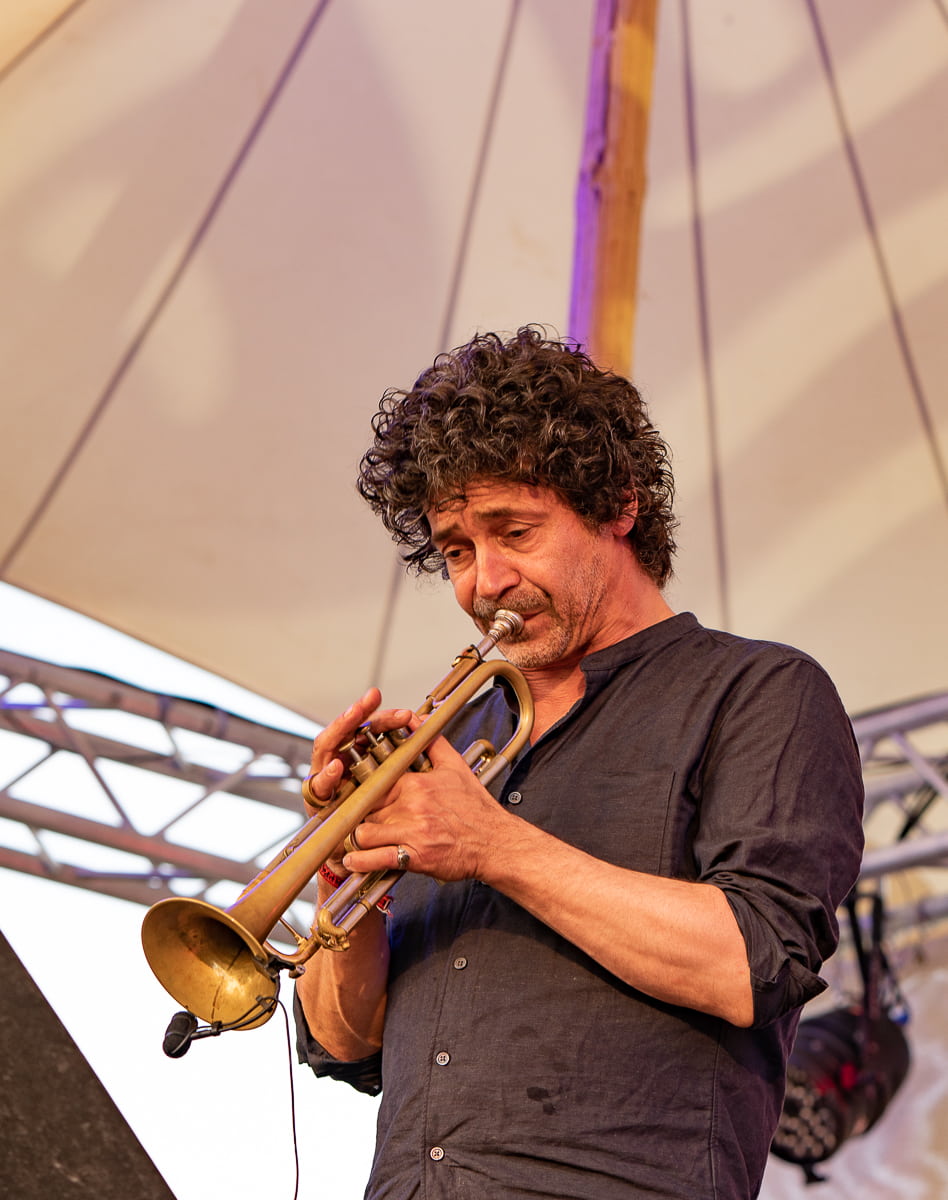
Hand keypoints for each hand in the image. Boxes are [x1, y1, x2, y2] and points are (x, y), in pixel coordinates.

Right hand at [303, 687, 413, 872]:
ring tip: (352, 719)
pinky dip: (328, 776)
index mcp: (358, 758)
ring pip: (326, 749)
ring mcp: (326, 781)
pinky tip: (338, 767)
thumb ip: (406, 758)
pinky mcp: (317, 803)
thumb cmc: (378, 821)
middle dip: (355, 714)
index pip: (365, 729)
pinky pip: (318, 787)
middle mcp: (339, 765)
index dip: (377, 715)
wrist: (359, 858)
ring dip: (339, 732)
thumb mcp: (398, 788)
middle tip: (368, 700)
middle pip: (345, 731)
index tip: (389, 702)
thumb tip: (420, 728)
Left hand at [339, 735, 512, 882]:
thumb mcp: (455, 767)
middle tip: (355, 818)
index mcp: (416, 784)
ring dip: (359, 838)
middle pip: (365, 807)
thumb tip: (417, 719)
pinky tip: (354, 859)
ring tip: (358, 839)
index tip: (360, 795)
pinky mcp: (414, 857)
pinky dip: (360, 861)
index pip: (373, 782)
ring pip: (364, 832)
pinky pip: (375, 858)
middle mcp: (411, 806)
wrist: (495, 841)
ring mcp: (412, 832)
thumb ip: (432, 741)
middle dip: (360, 814)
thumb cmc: (476, 808)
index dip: (363, 790)